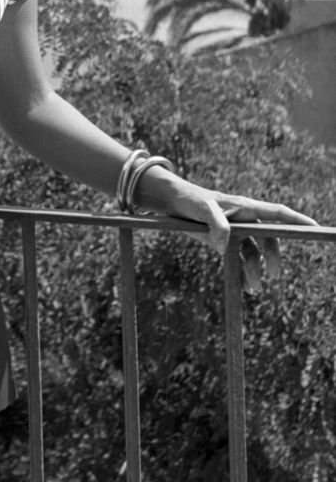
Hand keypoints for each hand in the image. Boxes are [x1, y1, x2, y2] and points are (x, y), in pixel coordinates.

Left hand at [160, 179, 318, 291]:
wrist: (171, 203)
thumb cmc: (189, 200)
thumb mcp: (201, 209)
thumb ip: (215, 223)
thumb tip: (226, 245)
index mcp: (244, 207)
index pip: (276, 213)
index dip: (297, 220)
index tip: (315, 227)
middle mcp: (244, 219)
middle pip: (268, 238)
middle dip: (273, 256)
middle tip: (273, 275)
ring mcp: (235, 230)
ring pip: (254, 252)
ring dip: (255, 269)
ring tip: (252, 287)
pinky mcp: (223, 241)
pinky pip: (239, 258)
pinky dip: (242, 272)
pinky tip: (243, 287)